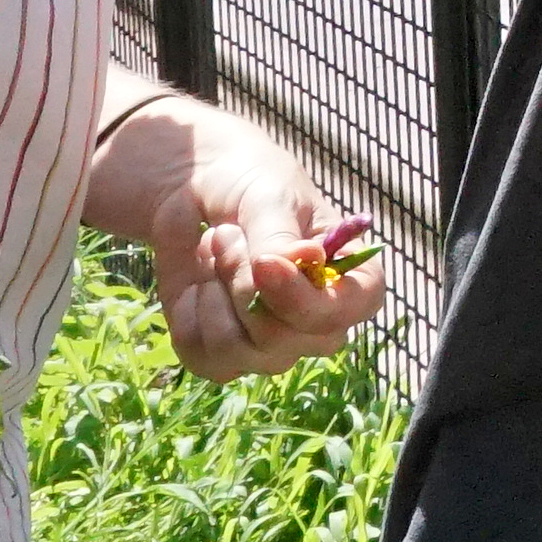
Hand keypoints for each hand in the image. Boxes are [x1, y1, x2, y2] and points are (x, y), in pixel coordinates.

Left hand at [94, 89, 385, 380]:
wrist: (196, 190)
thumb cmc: (250, 184)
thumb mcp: (269, 195)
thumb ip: (282, 235)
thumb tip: (306, 260)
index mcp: (351, 277)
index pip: (352, 309)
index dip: (306, 299)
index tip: (263, 261)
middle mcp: (319, 321)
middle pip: (286, 340)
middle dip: (242, 284)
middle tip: (227, 234)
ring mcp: (273, 344)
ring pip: (239, 352)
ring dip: (214, 294)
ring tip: (215, 252)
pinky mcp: (225, 355)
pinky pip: (202, 357)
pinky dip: (189, 314)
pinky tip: (198, 283)